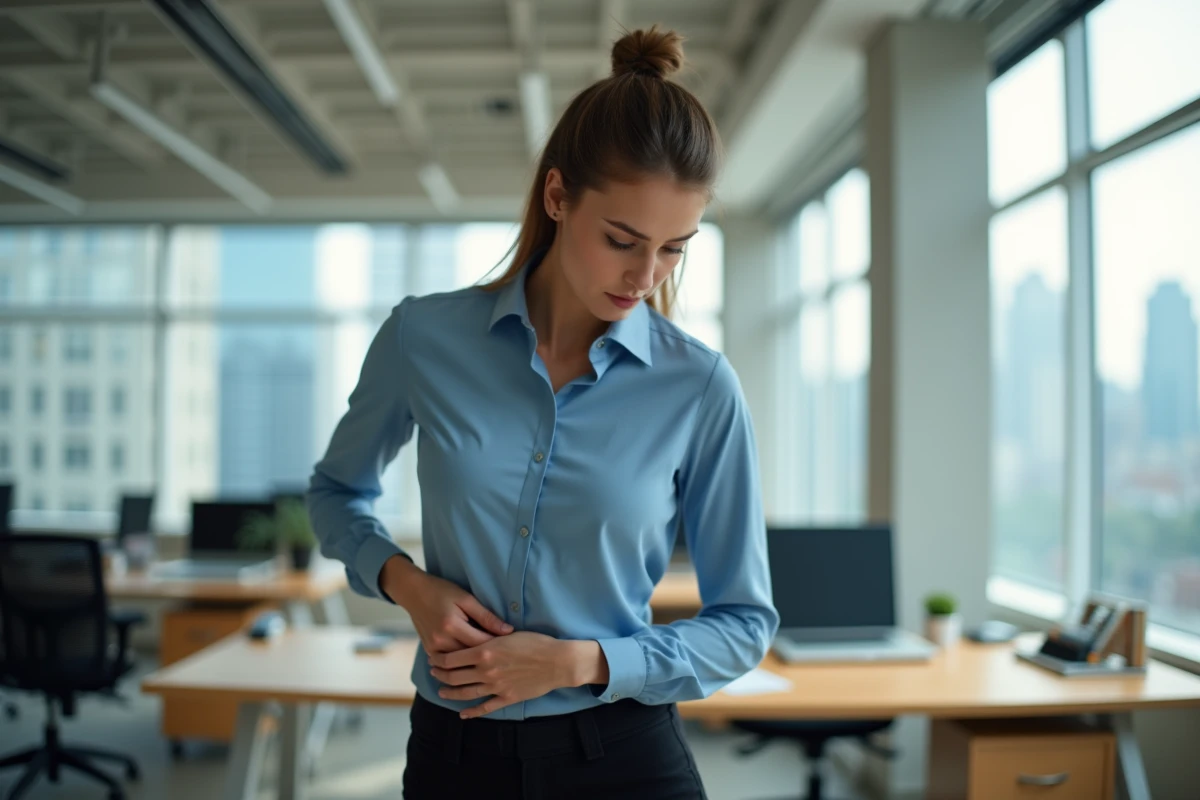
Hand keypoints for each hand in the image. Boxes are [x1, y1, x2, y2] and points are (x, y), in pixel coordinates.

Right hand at [380, 555, 511, 653]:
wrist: (413, 592)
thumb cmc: (442, 591)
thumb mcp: (466, 598)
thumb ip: (487, 616)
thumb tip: (509, 630)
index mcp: (452, 626)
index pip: (482, 644)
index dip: (499, 647)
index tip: (513, 648)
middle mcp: (441, 641)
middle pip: (472, 658)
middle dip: (489, 658)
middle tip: (506, 657)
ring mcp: (433, 648)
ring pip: (461, 664)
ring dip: (476, 662)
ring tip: (493, 661)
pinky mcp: (429, 651)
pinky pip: (449, 663)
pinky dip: (461, 663)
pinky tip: (473, 662)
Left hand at [429, 632, 602, 718]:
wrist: (557, 662)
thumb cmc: (536, 643)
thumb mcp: (508, 634)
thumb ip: (488, 638)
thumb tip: (474, 636)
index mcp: (484, 651)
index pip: (452, 658)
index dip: (439, 659)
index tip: (434, 657)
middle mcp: (486, 670)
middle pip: (454, 676)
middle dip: (440, 674)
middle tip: (433, 672)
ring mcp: (495, 686)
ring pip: (465, 693)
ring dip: (450, 693)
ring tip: (441, 691)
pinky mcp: (506, 698)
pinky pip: (485, 707)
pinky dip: (472, 712)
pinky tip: (462, 714)